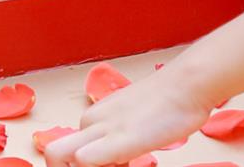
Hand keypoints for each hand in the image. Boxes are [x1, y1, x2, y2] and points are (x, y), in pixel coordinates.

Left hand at [46, 69, 210, 166]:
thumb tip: (120, 156)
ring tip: (120, 165)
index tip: (113, 165)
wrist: (188, 84)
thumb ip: (121, 137)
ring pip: (58, 156)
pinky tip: (124, 164)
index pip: (68, 150)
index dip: (81, 166)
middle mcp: (91, 121)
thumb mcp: (136, 121)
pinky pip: (83, 161)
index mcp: (95, 117)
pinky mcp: (117, 140)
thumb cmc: (170, 103)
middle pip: (55, 155)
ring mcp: (102, 130)